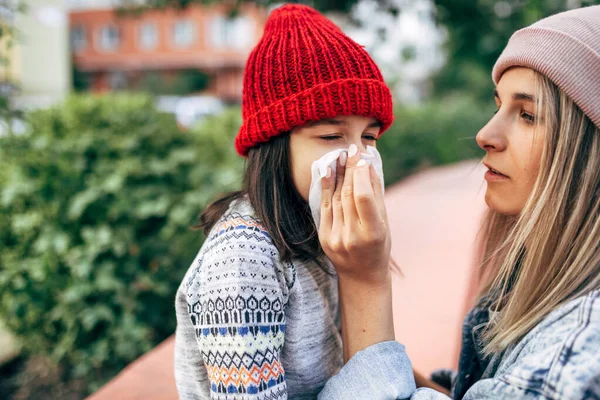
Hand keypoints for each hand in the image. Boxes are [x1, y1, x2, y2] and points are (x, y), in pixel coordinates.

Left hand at [318, 144, 391, 285]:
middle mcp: (352, 236)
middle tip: (352, 150)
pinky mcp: (324, 238)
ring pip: (336, 198)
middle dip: (350, 169)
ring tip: (341, 156)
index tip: (363, 157)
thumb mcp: (385, 223)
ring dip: (338, 174)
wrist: (361, 276)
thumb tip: (370, 165)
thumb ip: (376, 195)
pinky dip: (326, 187)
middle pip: (348, 195)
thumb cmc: (379, 247)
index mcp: (372, 234)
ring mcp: (335, 238)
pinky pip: (325, 207)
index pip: (363, 198)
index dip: (361, 174)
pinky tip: (328, 171)